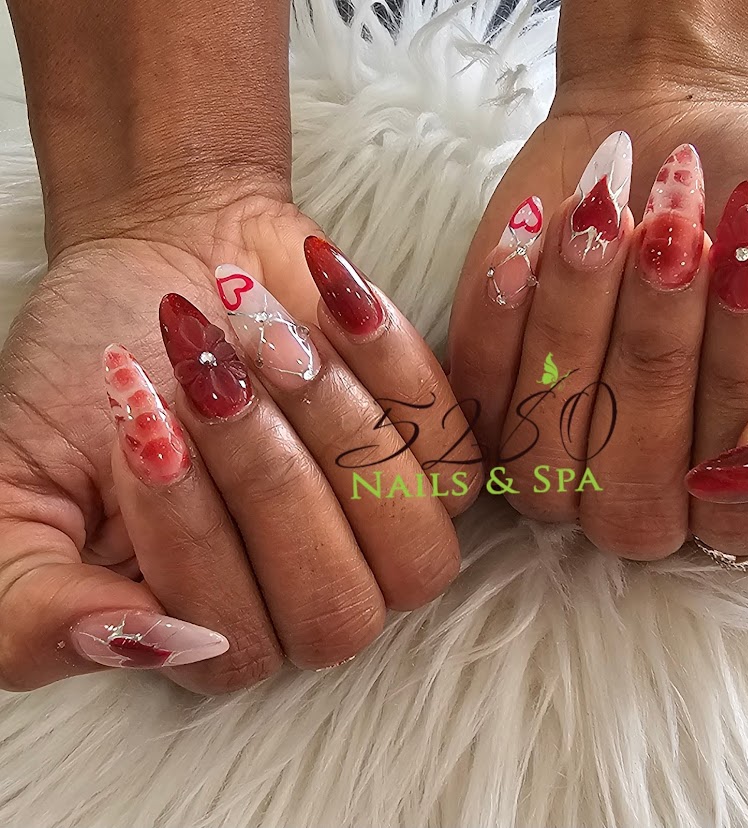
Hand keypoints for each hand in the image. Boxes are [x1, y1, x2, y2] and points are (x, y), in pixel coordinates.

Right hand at [0, 193, 481, 694]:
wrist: (168, 263)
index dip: (192, 538)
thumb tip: (129, 644)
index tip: (142, 419)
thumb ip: (32, 604)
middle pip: (338, 612)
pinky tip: (327, 300)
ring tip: (261, 333)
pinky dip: (395, 368)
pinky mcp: (436, 457)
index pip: (233, 648)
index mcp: (210, 620)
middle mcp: (311, 592)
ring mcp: (384, 529)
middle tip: (206, 375)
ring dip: (335, 429)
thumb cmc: (94, 373)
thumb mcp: (16, 489)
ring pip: (413, 544)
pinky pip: (457, 452)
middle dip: (267, 483)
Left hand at [449, 129, 747, 558]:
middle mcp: (636, 491)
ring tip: (600, 217)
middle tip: (675, 234)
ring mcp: (552, 456)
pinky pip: (474, 395)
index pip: (736, 509)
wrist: (676, 138)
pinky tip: (525, 244)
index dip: (741, 384)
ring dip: (572, 325)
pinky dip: (497, 319)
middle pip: (633, 481)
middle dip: (655, 347)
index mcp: (728, 488)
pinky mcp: (485, 403)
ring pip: (543, 449)